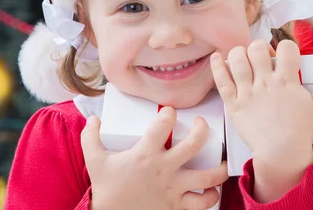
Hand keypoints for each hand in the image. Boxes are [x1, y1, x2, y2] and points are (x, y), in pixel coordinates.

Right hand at [81, 107, 228, 209]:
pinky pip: (202, 203)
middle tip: (201, 124)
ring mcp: (173, 189)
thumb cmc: (106, 188)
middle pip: (194, 144)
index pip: (163, 125)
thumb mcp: (94, 159)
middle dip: (202, 130)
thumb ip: (91, 137)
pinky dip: (212, 196)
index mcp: (145, 154)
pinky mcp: (177, 206)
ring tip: (222, 161)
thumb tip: (94, 118)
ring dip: (219, 168)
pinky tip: (212, 190)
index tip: (170, 111)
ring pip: (207, 176)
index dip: (169, 113)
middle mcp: (164, 169)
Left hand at [210, 39, 312, 201]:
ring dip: (239, 53)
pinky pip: (222, 80)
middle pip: (257, 49)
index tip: (284, 54)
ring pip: (238, 59)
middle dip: (259, 48)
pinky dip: (217, 66)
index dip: (285, 46)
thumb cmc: (300, 131)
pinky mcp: (234, 103)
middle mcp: (266, 83)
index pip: (286, 48)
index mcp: (287, 81)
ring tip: (243, 58)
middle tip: (261, 58)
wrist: (281, 153)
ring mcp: (248, 92)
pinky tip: (217, 57)